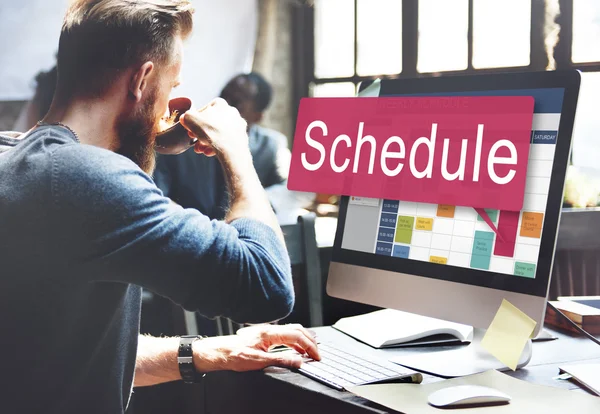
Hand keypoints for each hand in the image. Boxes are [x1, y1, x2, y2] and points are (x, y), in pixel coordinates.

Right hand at [179, 98, 248, 157]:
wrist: (231, 148)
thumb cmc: (211, 131)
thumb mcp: (190, 119)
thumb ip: (186, 116)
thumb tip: (185, 118)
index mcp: (220, 104)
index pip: (204, 110)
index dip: (194, 120)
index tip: (189, 129)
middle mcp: (232, 112)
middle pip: (211, 123)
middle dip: (200, 134)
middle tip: (194, 141)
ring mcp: (238, 125)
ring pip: (219, 133)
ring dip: (207, 142)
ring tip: (200, 150)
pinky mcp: (242, 138)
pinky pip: (226, 141)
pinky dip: (217, 147)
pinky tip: (209, 153)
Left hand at [193, 324, 320, 372]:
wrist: (220, 352)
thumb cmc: (234, 355)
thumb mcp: (258, 362)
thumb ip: (280, 360)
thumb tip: (298, 361)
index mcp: (269, 333)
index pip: (297, 336)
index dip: (309, 346)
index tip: (316, 356)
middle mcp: (270, 329)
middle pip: (297, 329)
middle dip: (310, 341)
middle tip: (317, 354)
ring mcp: (267, 331)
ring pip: (292, 330)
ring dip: (303, 340)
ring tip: (310, 351)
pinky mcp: (265, 335)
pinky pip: (285, 334)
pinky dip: (295, 341)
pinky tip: (296, 349)